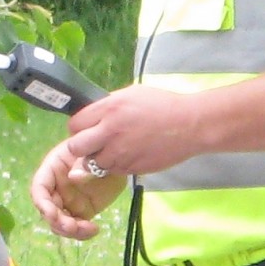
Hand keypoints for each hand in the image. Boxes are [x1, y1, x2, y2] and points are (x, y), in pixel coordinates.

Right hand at [30, 138, 126, 240]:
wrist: (119, 157)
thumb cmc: (103, 148)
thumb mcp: (93, 151)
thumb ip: (82, 163)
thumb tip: (72, 177)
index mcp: (53, 169)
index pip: (40, 187)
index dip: (42, 203)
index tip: (52, 214)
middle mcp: (56, 188)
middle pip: (48, 209)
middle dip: (57, 221)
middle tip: (73, 227)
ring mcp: (67, 201)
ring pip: (59, 222)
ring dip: (69, 230)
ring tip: (88, 229)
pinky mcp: (81, 211)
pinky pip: (76, 227)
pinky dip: (82, 233)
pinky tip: (95, 229)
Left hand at [64, 86, 207, 178]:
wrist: (191, 125)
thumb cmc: (162, 105)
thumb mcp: (130, 94)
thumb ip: (107, 106)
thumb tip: (91, 115)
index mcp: (109, 109)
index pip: (74, 124)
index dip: (78, 128)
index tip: (86, 128)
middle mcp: (110, 132)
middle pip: (75, 147)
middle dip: (79, 146)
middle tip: (91, 144)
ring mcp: (120, 152)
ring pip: (92, 163)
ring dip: (98, 158)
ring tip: (113, 150)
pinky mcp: (131, 167)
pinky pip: (112, 170)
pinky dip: (115, 166)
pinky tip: (127, 155)